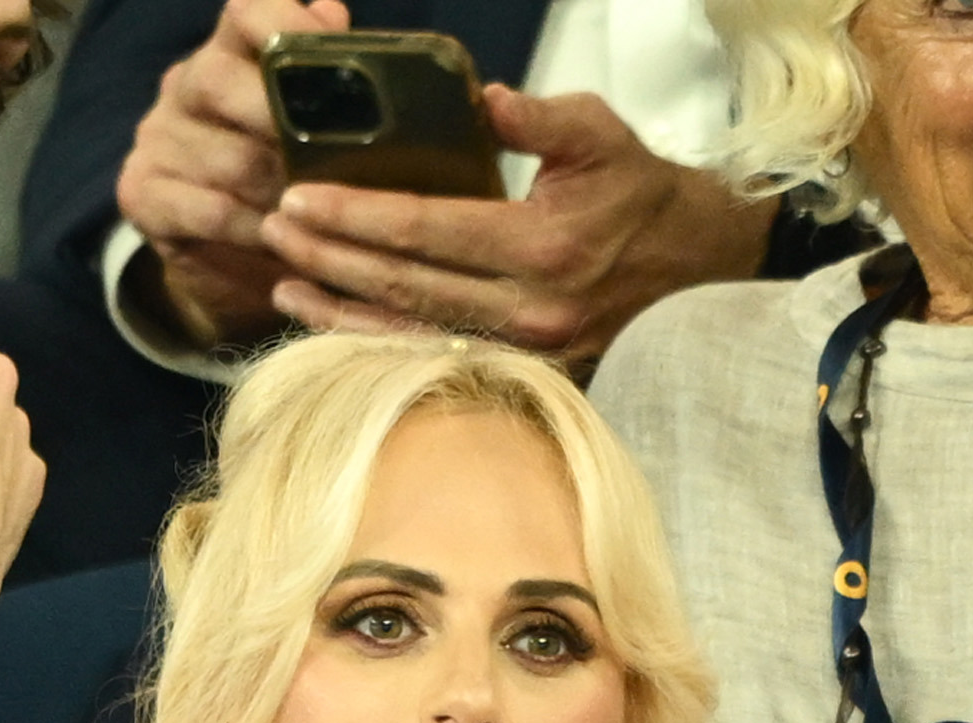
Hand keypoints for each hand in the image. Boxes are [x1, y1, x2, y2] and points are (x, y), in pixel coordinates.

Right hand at [116, 0, 349, 347]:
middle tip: (333, 156)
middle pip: (220, 79)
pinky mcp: (142, 194)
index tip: (329, 52)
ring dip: (284, 190)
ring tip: (324, 210)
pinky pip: (211, 211)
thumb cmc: (281, 182)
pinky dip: (256, 228)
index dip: (284, 24)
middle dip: (282, 119)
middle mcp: (183, 89)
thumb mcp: (310, 129)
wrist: (227, 262)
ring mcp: (157, 140)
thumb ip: (320, 74)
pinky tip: (283, 240)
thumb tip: (330, 12)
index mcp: (226, 56)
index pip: (244, 15)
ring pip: (228, 157)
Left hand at [260, 85, 773, 360]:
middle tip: (272, 228)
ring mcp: (531, 353)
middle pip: (406, 286)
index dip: (357, 215)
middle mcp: (532, 310)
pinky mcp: (532, 375)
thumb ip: (539, 116)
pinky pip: (440, 358)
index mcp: (543, 247)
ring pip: (414, 333)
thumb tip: (482, 97)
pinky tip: (337, 324)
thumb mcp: (600, 134)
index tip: (299, 198)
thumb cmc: (642, 194)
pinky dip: (382, 343)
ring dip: (341, 309)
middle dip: (331, 257)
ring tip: (283, 281)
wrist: (701, 270)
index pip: (426, 230)